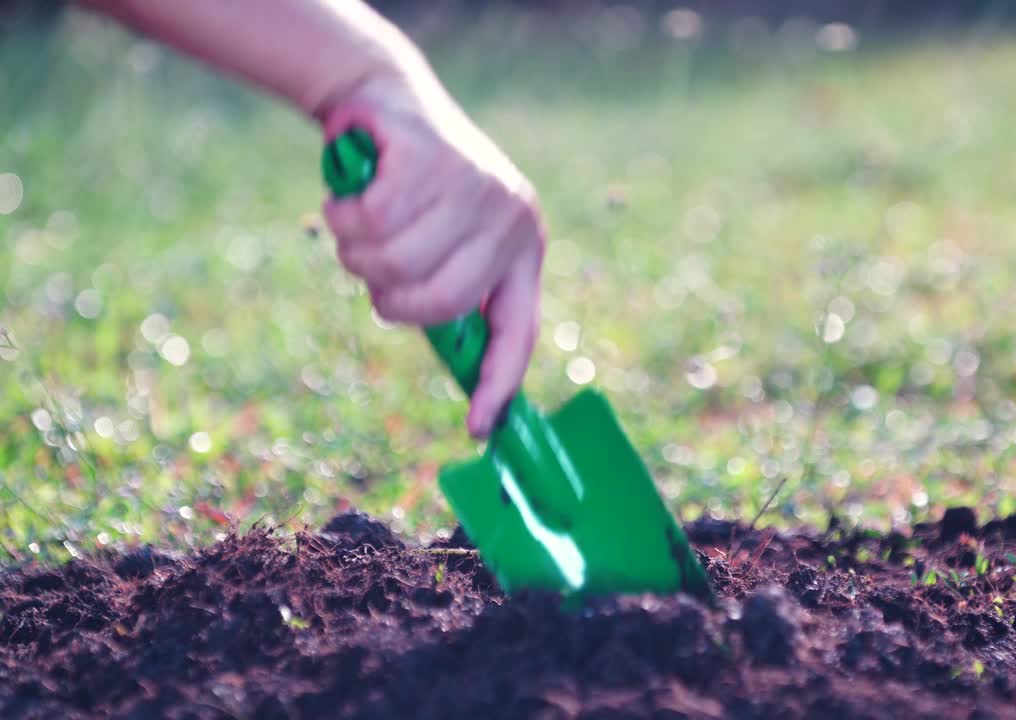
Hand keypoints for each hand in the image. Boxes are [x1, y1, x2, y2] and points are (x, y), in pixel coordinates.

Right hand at [322, 73, 544, 437]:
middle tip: (373, 269)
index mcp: (520, 251)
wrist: (386, 99)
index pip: (518, 331)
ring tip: (360, 223)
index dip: (497, 382)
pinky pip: (370, 222)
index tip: (480, 428)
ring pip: (396, 263)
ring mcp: (476, 188)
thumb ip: (450, 289)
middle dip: (389, 298)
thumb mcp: (443, 241)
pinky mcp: (433, 158)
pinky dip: (342, 216)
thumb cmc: (409, 188)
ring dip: (357, 253)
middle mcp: (511, 221)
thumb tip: (463, 365)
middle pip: (439, 303)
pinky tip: (350, 193)